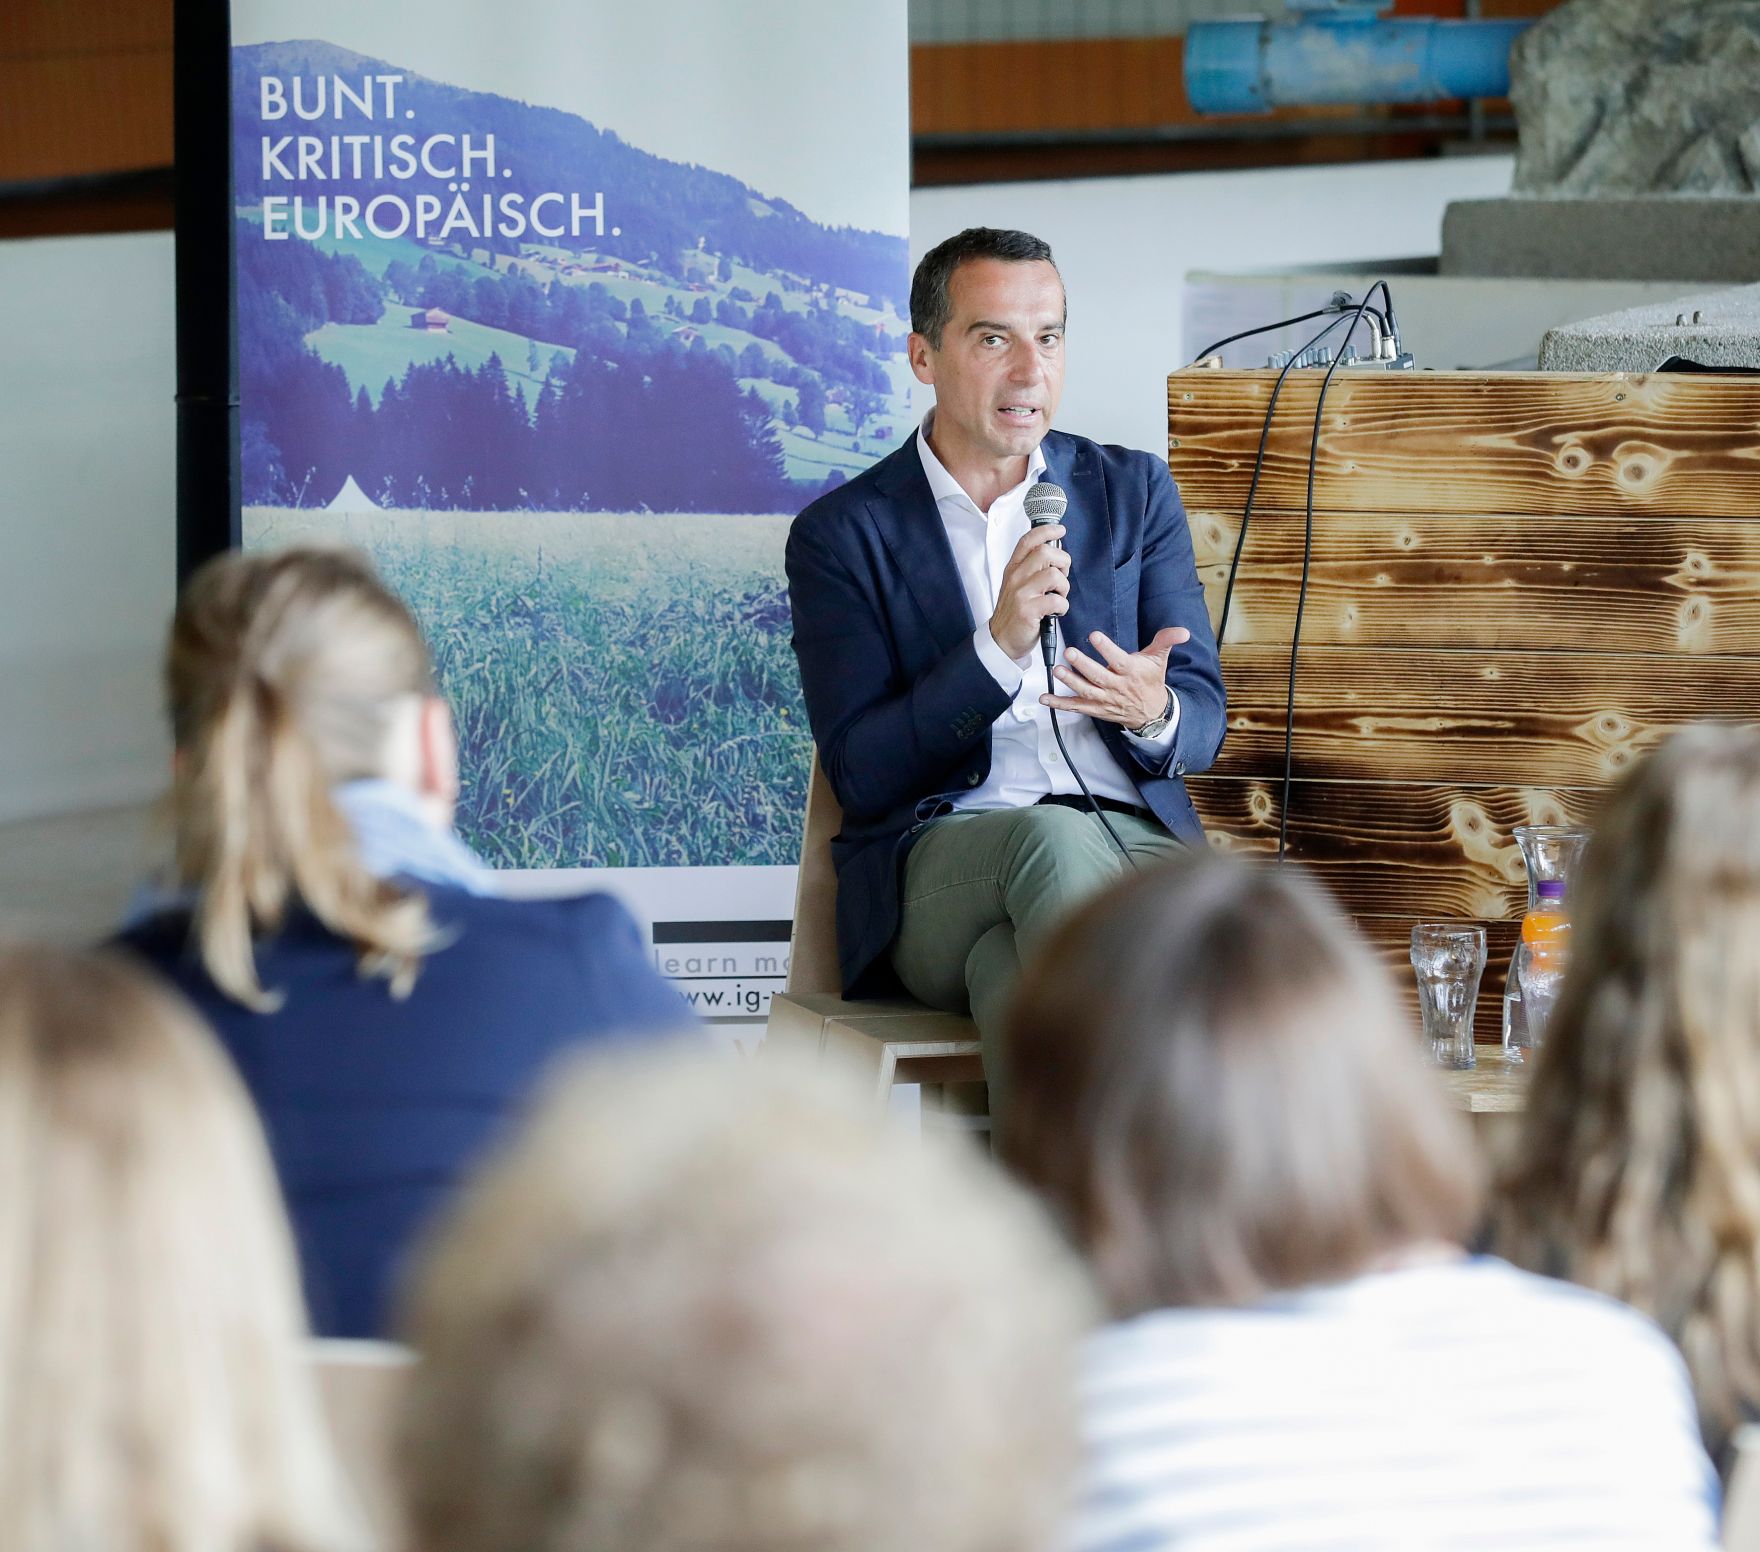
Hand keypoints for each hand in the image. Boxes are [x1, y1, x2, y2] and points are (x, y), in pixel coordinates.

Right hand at [987, 524, 1069, 660]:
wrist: (1002, 640)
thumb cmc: (1015, 612)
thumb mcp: (1017, 585)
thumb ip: (1032, 568)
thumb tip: (1056, 554)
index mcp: (1013, 568)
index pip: (1029, 540)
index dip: (1047, 530)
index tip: (1060, 530)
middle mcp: (1015, 577)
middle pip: (1045, 552)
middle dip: (1062, 562)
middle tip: (1062, 575)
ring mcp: (1020, 594)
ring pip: (1054, 575)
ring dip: (1064, 587)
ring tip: (1058, 596)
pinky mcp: (1028, 610)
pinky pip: (1056, 600)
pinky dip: (1063, 606)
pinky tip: (1056, 612)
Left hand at [1040, 627, 1189, 727]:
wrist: (1151, 712)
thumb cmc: (1151, 681)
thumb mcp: (1159, 659)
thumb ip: (1166, 641)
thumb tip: (1183, 631)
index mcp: (1131, 672)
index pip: (1118, 660)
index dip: (1106, 648)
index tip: (1094, 636)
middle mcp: (1116, 687)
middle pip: (1098, 676)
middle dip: (1083, 665)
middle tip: (1069, 652)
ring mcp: (1104, 700)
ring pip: (1085, 692)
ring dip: (1070, 682)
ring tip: (1057, 670)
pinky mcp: (1095, 709)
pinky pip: (1076, 707)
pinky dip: (1059, 704)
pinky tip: (1045, 698)